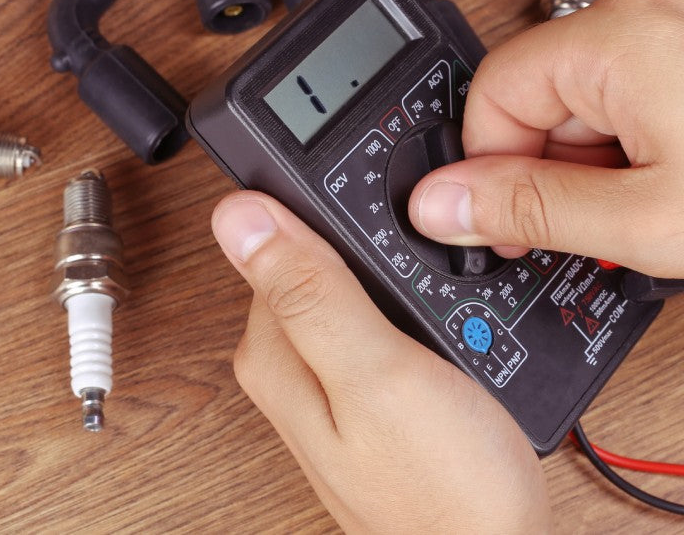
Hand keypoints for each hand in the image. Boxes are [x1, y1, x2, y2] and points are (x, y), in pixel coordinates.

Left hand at [211, 193, 551, 532]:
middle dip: (367, 243)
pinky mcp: (376, 399)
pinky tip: (446, 319)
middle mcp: (294, 371)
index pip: (271, 239)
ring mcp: (336, 387)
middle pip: (314, 264)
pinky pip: (384, 326)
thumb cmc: (444, 486)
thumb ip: (312, 294)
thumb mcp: (378, 374)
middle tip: (428, 243)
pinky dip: (413, 310)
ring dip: (395, 276)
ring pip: (354, 292)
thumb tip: (237, 216)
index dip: (326, 206)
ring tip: (442, 281)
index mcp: (276, 355)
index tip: (380, 198)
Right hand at [409, 0, 683, 305]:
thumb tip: (441, 201)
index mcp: (621, 35)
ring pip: (593, 93)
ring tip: (654, 213)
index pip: (492, 91)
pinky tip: (680, 186)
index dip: (488, 171)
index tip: (503, 226)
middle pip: (542, 89)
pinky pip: (643, 85)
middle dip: (550, 169)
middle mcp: (654, 5)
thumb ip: (527, 208)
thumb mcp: (643, 223)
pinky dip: (640, 141)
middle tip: (591, 232)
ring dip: (599, 161)